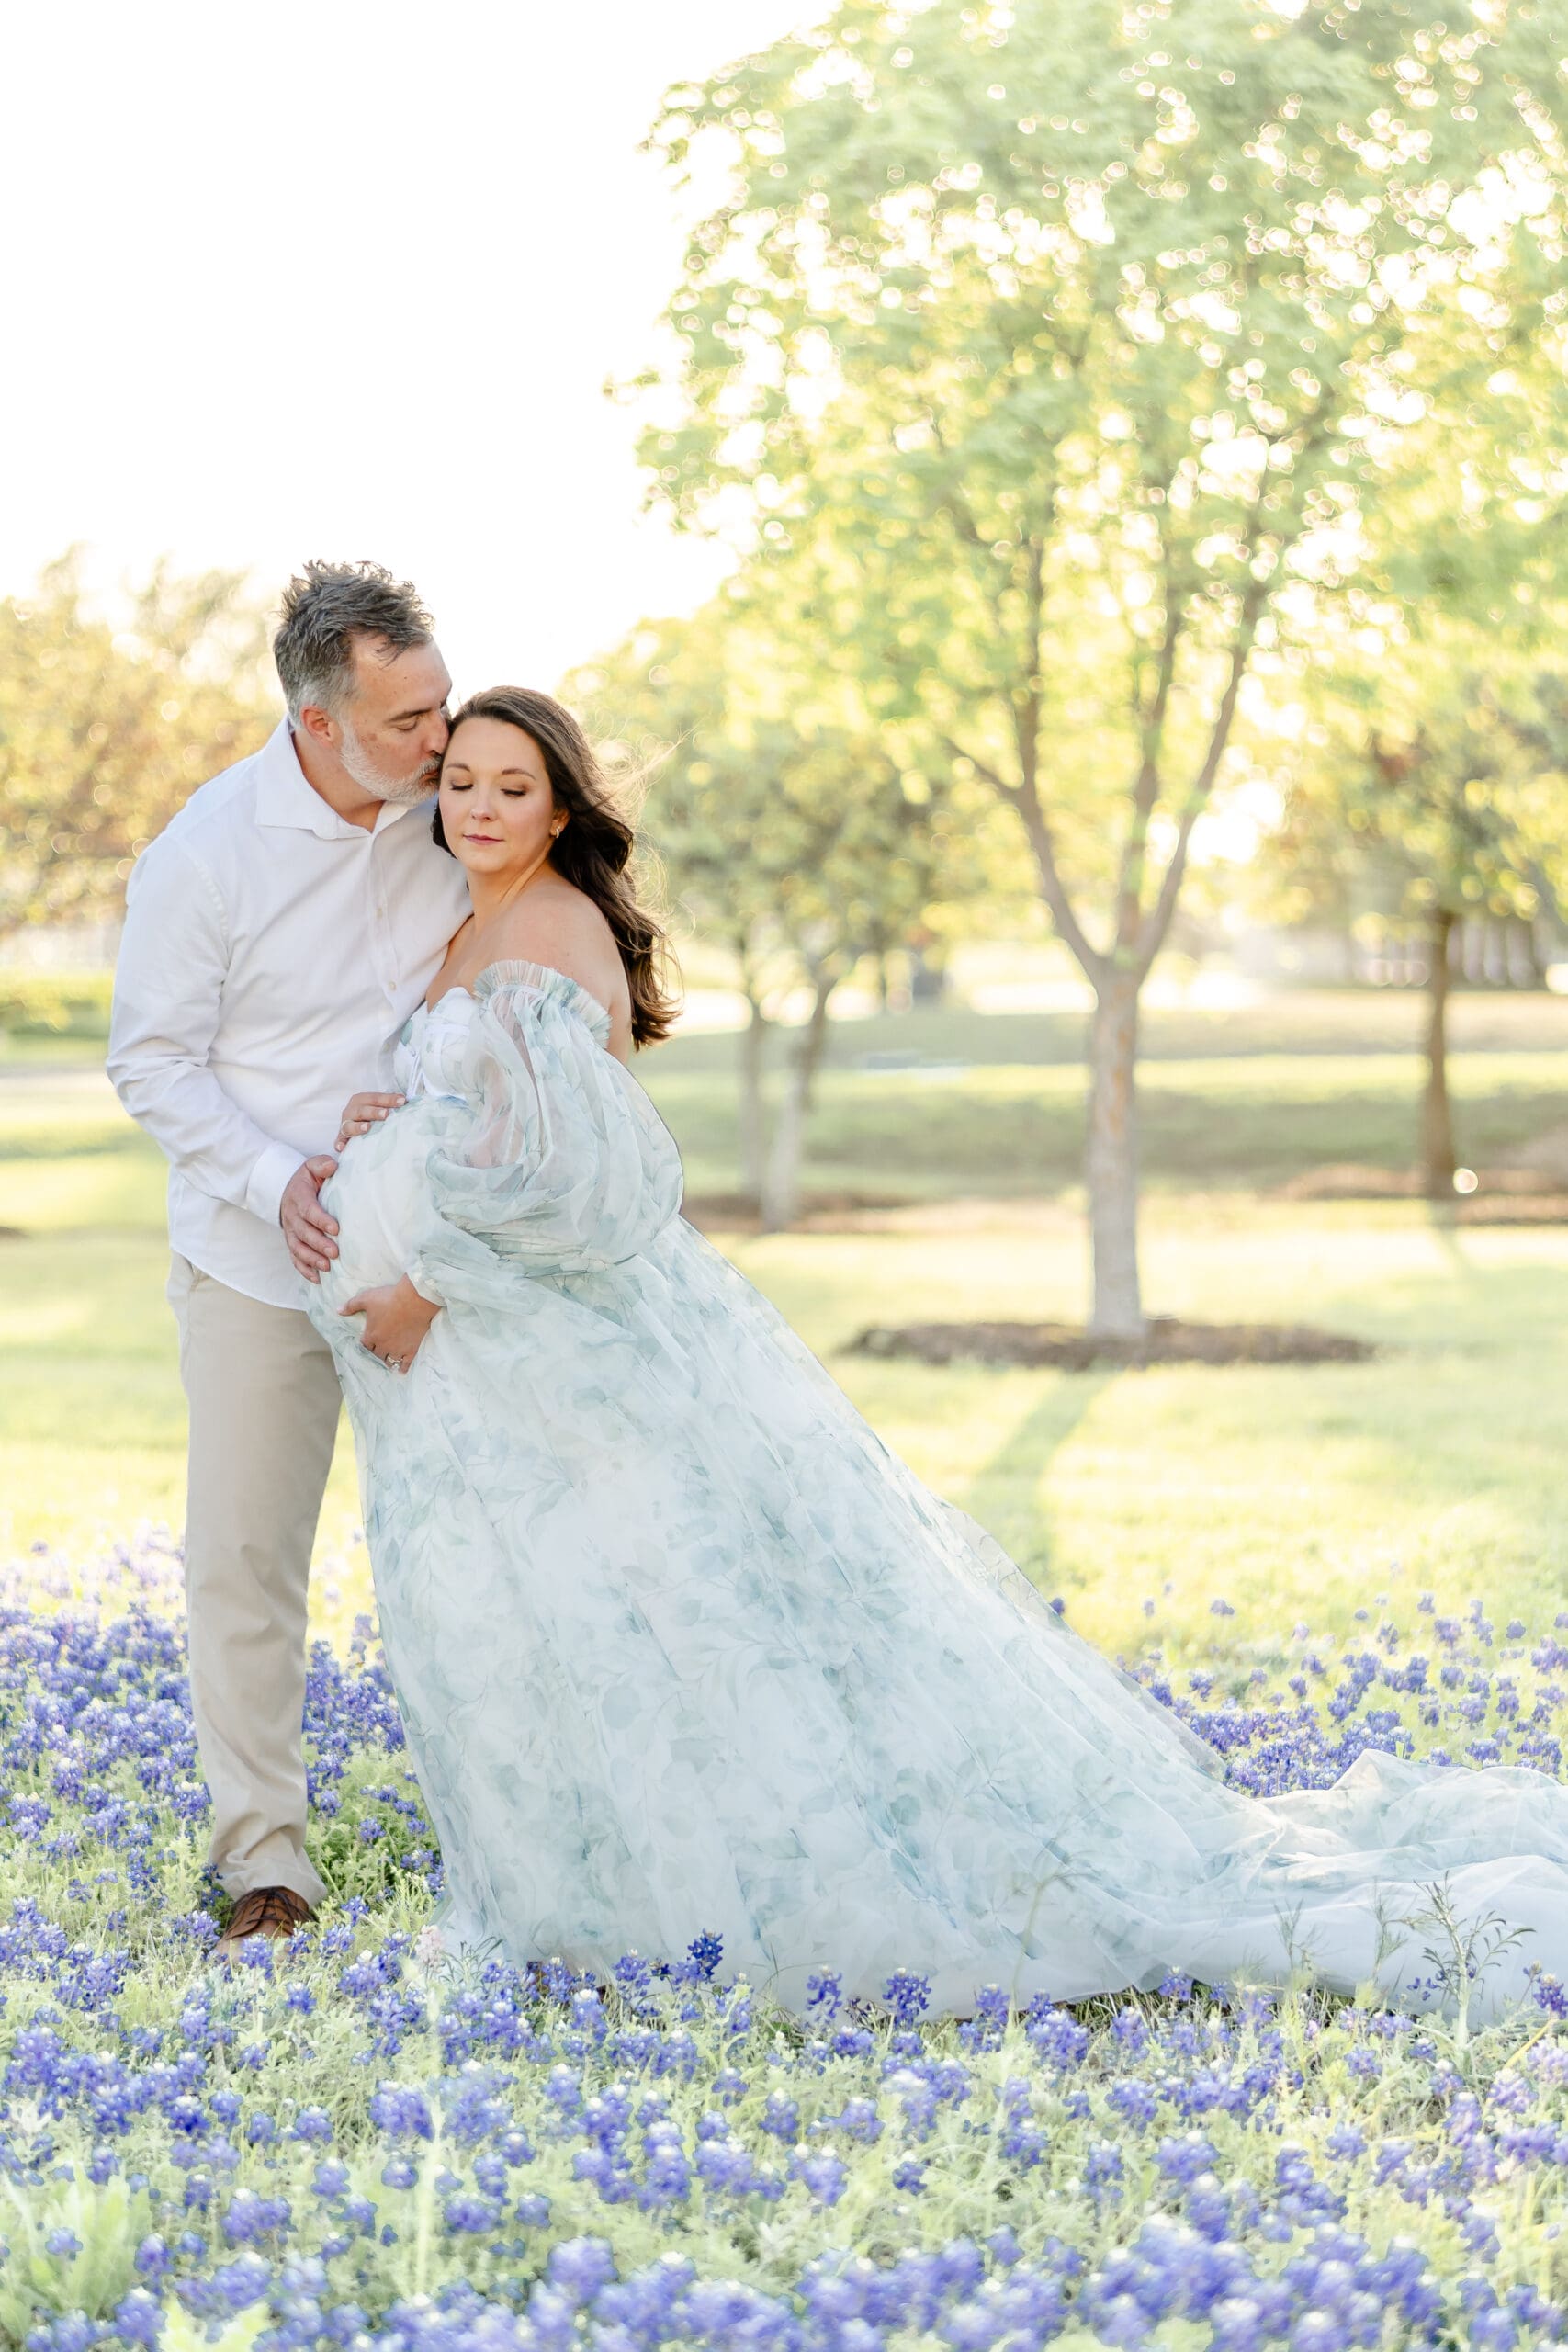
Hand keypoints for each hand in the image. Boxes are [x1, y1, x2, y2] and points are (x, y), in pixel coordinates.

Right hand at [280, 1156, 338, 1281]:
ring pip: (298, 1248)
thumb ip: (322, 1164)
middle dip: (319, 1244)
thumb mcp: (311, 1166)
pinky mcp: (292, 1242)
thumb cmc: (306, 1180)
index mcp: (299, 1198)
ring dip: (312, 1259)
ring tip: (327, 1268)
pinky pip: (295, 1258)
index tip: (336, 1228)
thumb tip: (333, 1165)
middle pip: (304, 1233)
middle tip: (335, 1253)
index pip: (309, 1210)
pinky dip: (304, 1270)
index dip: (321, 1220)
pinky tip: (317, 1279)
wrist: (285, 1190)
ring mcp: (290, 1232)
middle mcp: (292, 1217)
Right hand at [336, 1090, 405, 1152]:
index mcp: (361, 1100)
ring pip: (350, 1125)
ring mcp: (345, 1124)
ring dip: (358, 1126)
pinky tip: (341, 1147)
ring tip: (367, 1128)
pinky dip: (340, 1143)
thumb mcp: (379, 1108)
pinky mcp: (341, 1138)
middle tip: (386, 1114)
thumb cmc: (372, 1116)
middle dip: (374, 1112)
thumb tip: (408, 1102)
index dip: (388, 1099)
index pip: (375, 1098)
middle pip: (362, 1110)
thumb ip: (390, 1106)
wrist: (355, 1124)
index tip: (403, 1101)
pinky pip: (339, 1141)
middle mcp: (351, 1111)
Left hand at [341, 1275, 439, 1373]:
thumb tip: (338, 1310)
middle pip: (377, 1354)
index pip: (364, 1345)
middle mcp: (383, 1345)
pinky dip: (402, 1367)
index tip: (368, 1343)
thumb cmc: (390, 1298)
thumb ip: (351, 1305)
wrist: (415, 1300)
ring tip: (388, 1361)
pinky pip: (406, 1363)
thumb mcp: (366, 1298)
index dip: (366, 1344)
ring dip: (387, 1361)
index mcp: (371, 1335)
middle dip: (376, 1352)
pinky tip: (401, 1371)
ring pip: (390, 1360)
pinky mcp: (411, 1349)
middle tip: (379, 1351)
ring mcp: (398, 1348)